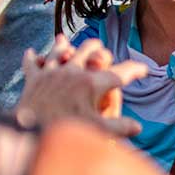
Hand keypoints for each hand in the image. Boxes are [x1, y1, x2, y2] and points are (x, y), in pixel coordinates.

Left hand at [17, 35, 146, 136]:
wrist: (30, 134)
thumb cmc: (66, 132)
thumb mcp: (97, 131)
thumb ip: (119, 127)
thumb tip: (138, 127)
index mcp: (91, 84)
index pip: (118, 74)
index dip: (134, 71)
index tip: (144, 69)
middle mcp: (72, 72)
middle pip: (88, 51)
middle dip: (96, 48)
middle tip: (100, 47)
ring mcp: (51, 73)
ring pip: (60, 51)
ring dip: (65, 46)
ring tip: (66, 40)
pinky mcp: (34, 80)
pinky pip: (33, 64)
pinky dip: (32, 58)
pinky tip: (31, 53)